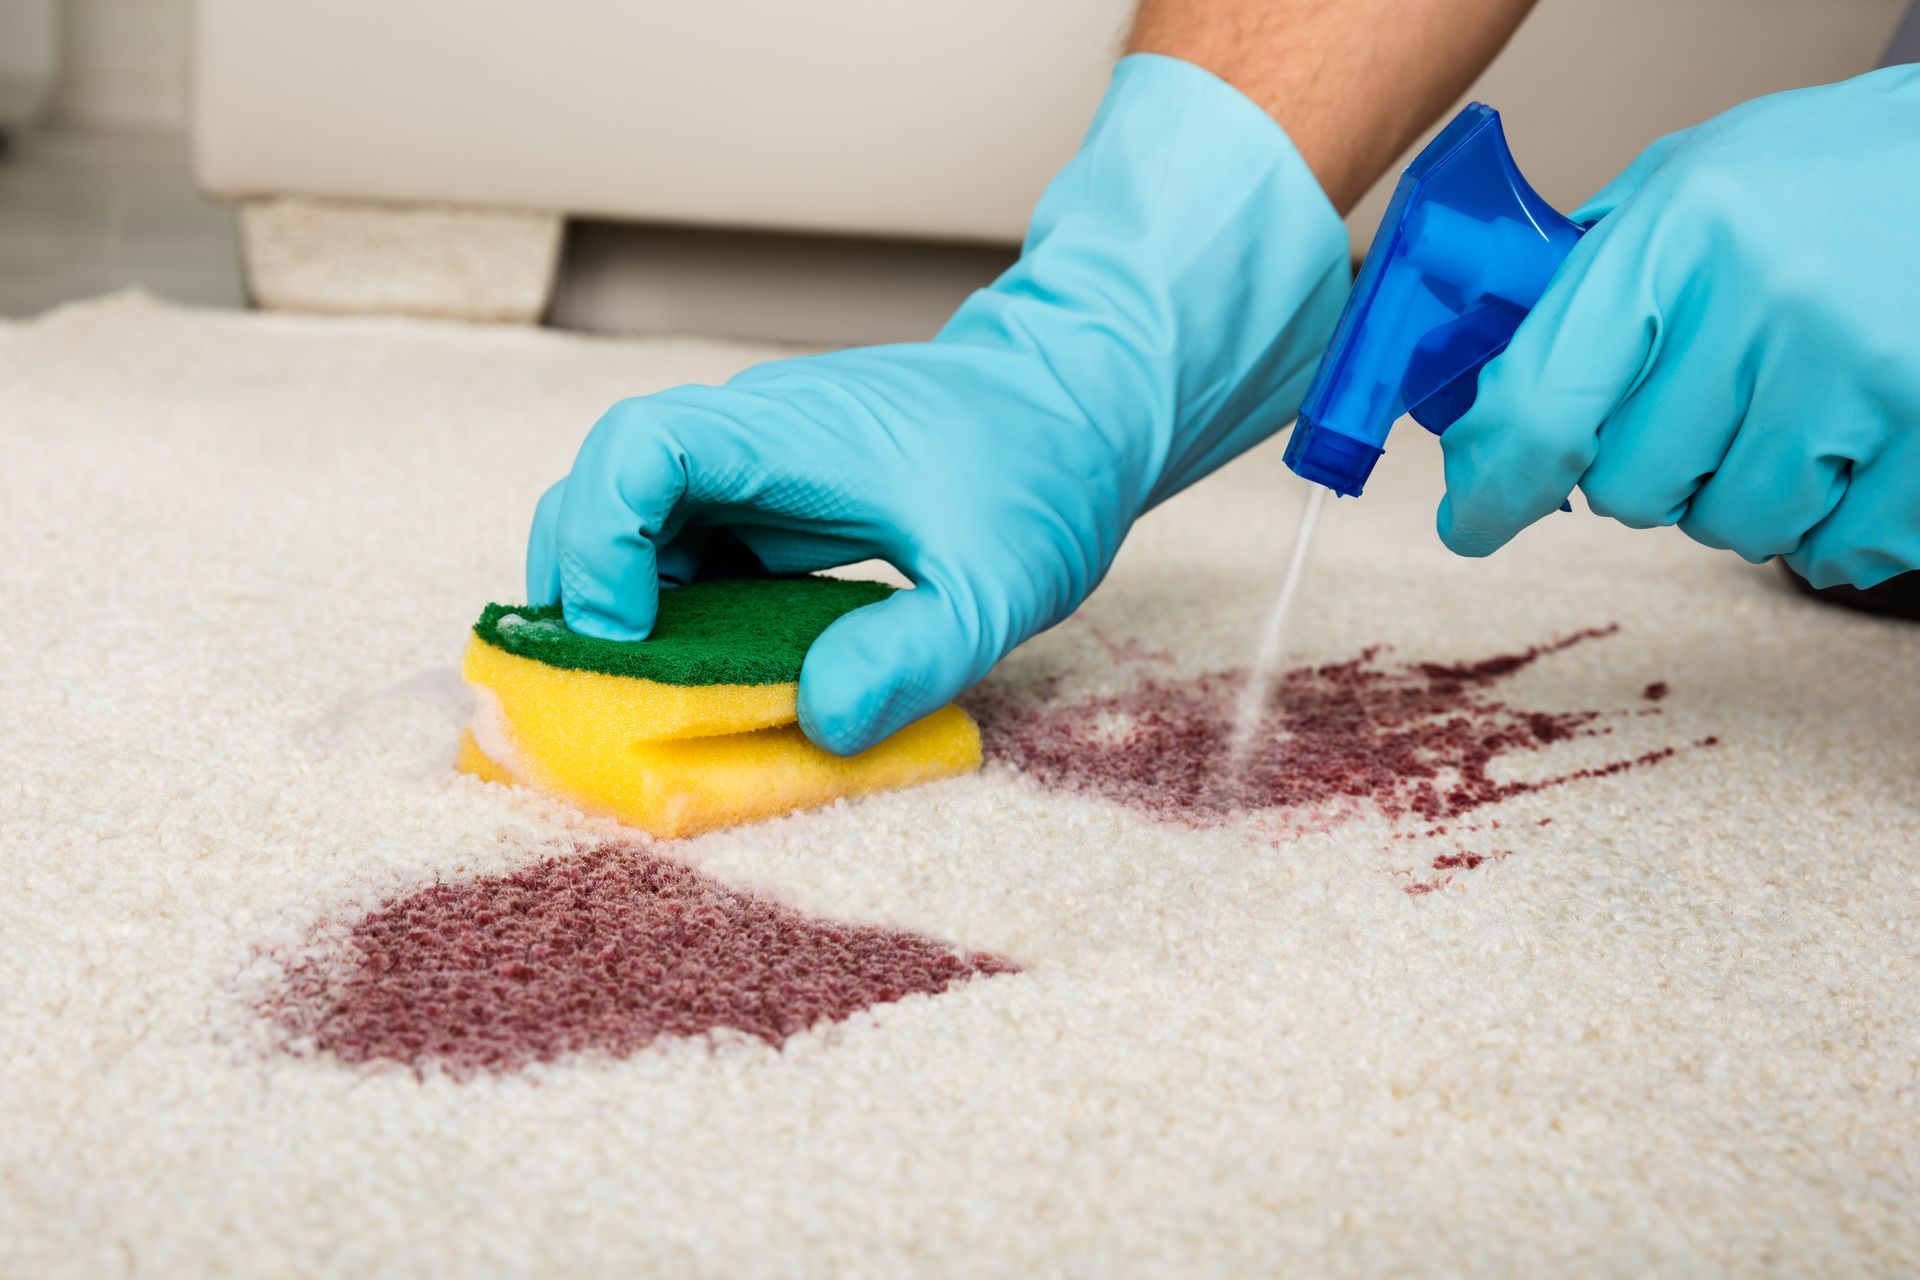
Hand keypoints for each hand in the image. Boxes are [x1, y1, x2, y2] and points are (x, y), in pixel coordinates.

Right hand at [528, 55, 1348, 754]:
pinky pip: (687, 542)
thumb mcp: (1001, 585)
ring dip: (618, 598)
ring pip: (634, 515)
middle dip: (579, 579)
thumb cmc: (1044, 473)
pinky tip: (701, 672)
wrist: (1081, 400)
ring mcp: (757, 466)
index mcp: (788, 435)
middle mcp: (752, 438)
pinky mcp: (773, 499)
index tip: (628, 634)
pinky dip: (670, 606)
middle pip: (602, 480)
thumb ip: (913, 653)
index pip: (639, 448)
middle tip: (605, 683)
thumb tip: (819, 722)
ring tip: (642, 692)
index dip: (602, 537)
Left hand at [1436, 66, 1919, 587]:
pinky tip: (1856, 440)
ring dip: (1746, 493)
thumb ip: (1593, 282)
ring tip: (1797, 404)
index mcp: (1682, 232)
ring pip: (1733, 527)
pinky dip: (1835, 521)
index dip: (1494, 486)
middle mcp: (1768, 300)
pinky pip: (1836, 551)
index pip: (1542, 410)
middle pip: (1632, 489)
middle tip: (1713, 398)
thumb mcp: (1695, 185)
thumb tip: (1491, 405)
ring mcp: (1862, 372)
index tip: (1472, 520)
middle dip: (1652, 467)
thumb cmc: (1833, 176)